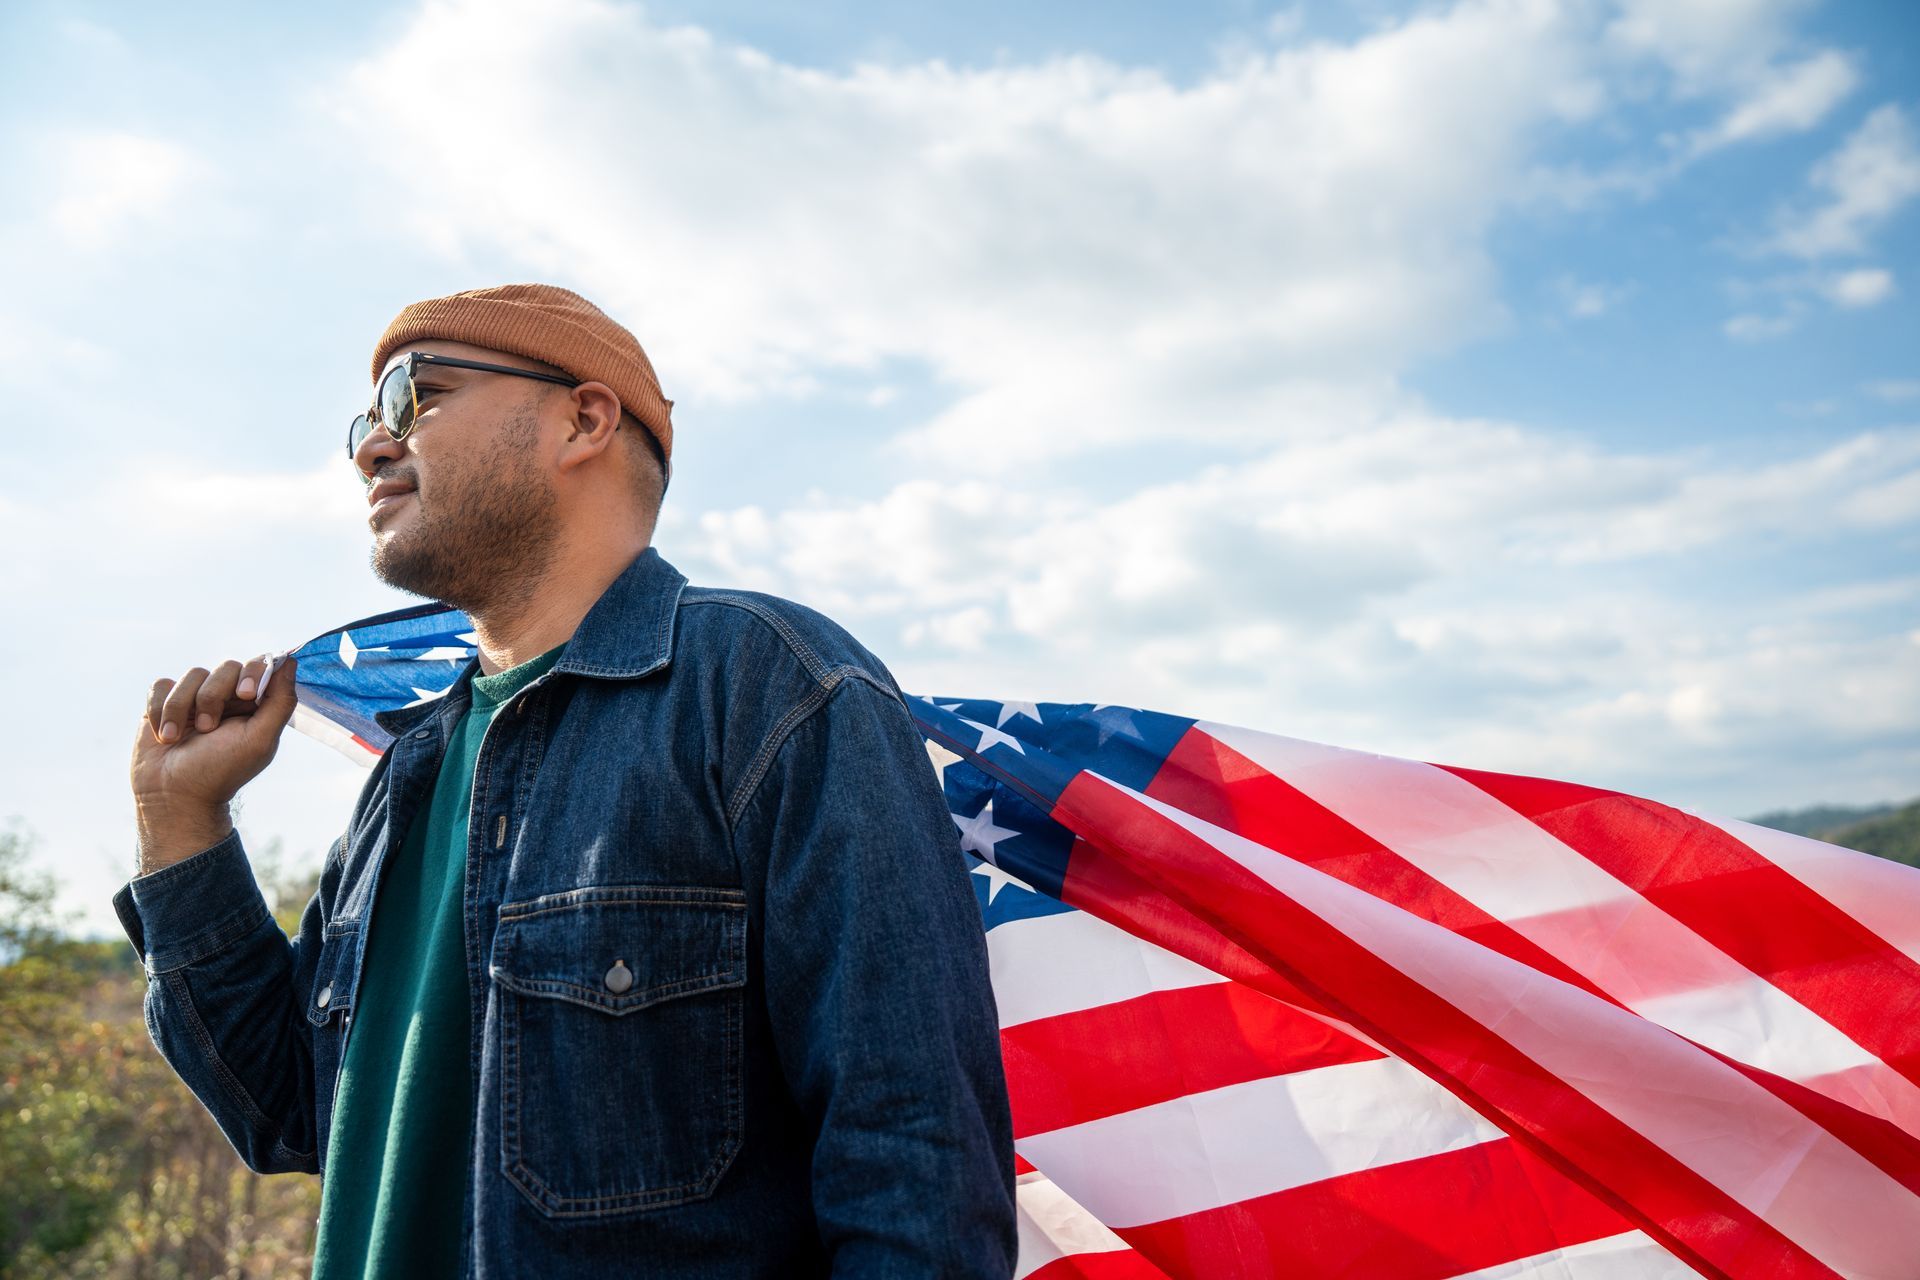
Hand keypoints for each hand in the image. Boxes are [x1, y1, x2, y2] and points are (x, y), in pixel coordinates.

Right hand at [129, 653, 299, 873]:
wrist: (173, 795)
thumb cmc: (221, 771)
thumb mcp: (260, 740)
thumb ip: (280, 702)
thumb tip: (290, 661)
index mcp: (254, 704)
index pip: (260, 666)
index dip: (253, 672)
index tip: (246, 695)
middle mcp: (226, 697)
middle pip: (226, 667)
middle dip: (214, 697)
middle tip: (208, 728)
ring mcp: (194, 698)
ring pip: (192, 674)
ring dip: (183, 708)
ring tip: (178, 738)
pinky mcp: (163, 703)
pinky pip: (162, 685)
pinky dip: (160, 709)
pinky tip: (164, 734)